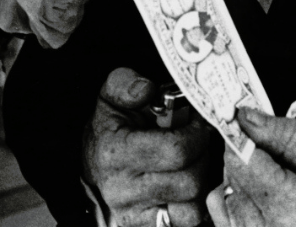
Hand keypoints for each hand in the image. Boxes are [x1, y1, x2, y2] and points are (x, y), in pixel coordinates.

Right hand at [83, 68, 215, 226]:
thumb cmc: (109, 128)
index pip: (176, 150)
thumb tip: (146, 90)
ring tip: (194, 165)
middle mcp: (123, 190)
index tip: (199, 123)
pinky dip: (192, 208)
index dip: (197, 134)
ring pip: (190, 211)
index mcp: (116, 152)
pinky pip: (183, 225)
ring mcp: (134, 216)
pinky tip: (187, 187)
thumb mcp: (110, 97)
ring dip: (201, 186)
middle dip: (203, 158)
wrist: (92, 165)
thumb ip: (125, 84)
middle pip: (189, 182)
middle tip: (200, 143)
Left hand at [206, 108, 295, 226]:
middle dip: (248, 154)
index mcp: (287, 208)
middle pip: (231, 172)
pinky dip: (236, 194)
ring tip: (274, 178)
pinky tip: (261, 194)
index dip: (242, 134)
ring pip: (223, 189)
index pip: (240, 159)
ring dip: (242, 176)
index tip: (244, 118)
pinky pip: (221, 208)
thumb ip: (282, 134)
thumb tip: (244, 116)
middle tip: (278, 157)